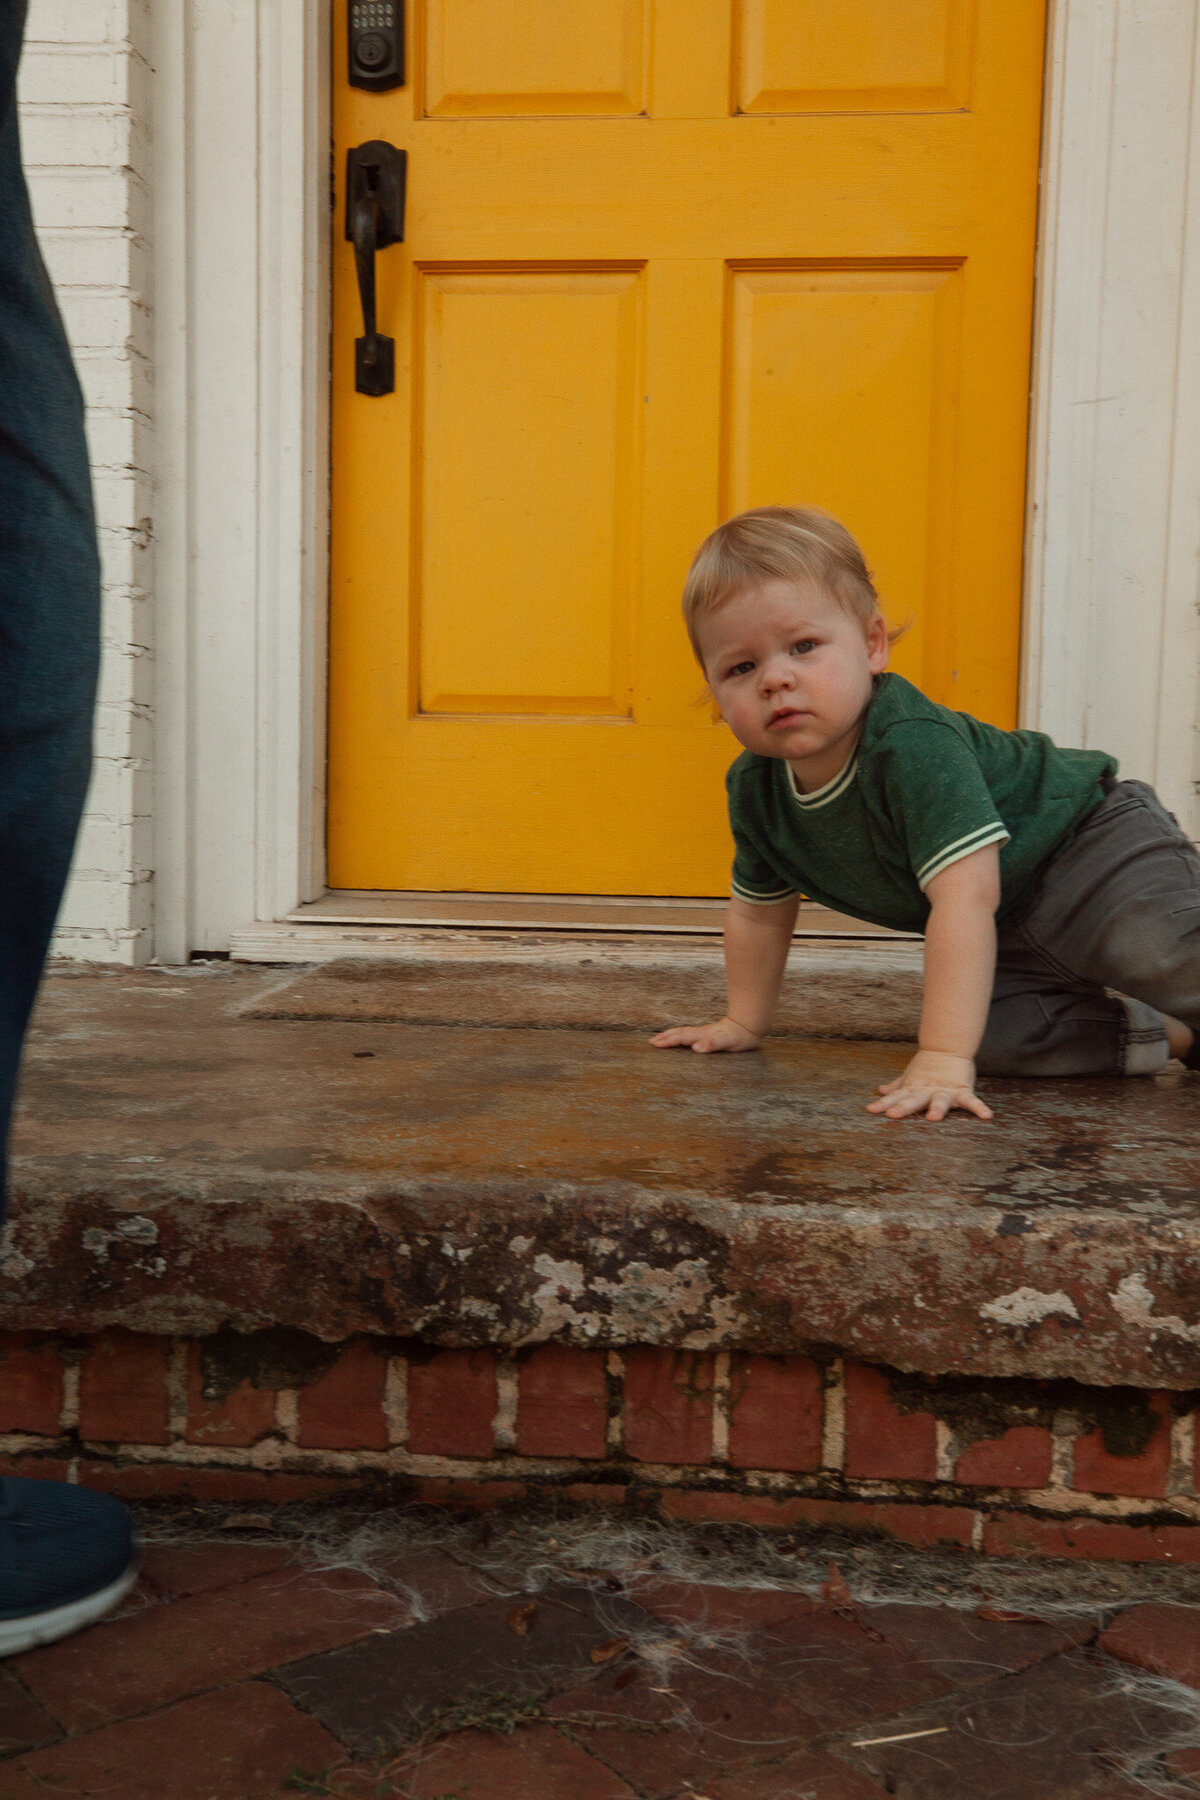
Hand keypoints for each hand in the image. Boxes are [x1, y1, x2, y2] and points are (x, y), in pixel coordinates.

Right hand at [650, 1016, 761, 1053]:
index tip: (655, 1044)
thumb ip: (712, 1044)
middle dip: (665, 1038)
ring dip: (670, 1035)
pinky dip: (680, 1036)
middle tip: (651, 1042)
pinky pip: (689, 1035)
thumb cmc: (739, 1036)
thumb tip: (696, 1048)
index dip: (668, 1041)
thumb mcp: (727, 1042)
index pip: (681, 1038)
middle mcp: (700, 1033)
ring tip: (659, 1039)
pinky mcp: (708, 1034)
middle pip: (679, 1034)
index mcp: (701, 1035)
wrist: (749, 1024)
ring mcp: (704, 1032)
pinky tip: (680, 1039)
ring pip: (683, 1032)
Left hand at [866, 1050, 993, 1121]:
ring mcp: (945, 1090)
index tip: (871, 1110)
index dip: (883, 1103)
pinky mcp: (962, 1089)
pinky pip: (971, 1101)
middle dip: (903, 1107)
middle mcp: (927, 1090)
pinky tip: (987, 1116)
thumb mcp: (910, 1077)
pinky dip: (979, 1108)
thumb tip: (880, 1091)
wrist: (949, 1046)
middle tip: (892, 1114)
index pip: (896, 1097)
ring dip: (936, 1109)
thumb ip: (896, 1087)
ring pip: (939, 1101)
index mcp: (914, 1088)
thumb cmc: (927, 1066)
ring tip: (934, 1119)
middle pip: (914, 1100)